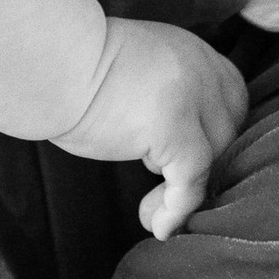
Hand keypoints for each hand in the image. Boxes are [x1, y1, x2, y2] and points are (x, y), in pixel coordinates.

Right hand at [57, 18, 248, 238]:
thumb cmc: (71, 71)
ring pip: (213, 160)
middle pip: (228, 132)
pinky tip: (157, 227)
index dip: (212, 137)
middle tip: (161, 192)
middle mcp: (202, 69)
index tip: (179, 164)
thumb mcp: (133, 74)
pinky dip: (177, 210)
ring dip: (183, 194)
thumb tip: (164, 157)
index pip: (230, 100)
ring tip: (149, 212)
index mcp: (192, 52)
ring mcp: (193, 96)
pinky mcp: (175, 126)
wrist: (48, 61)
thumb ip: (161, 98)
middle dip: (201, 166)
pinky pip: (191, 181)